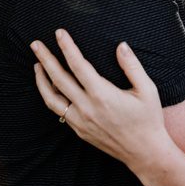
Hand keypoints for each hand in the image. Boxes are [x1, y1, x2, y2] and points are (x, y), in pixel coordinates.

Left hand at [32, 29, 176, 168]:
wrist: (144, 152)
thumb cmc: (148, 120)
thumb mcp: (147, 89)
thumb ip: (132, 66)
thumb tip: (121, 46)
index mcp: (102, 94)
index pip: (78, 65)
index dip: (67, 47)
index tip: (59, 33)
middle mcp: (86, 107)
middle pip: (58, 79)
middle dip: (45, 59)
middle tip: (36, 44)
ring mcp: (79, 120)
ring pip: (51, 97)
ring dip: (41, 80)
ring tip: (36, 65)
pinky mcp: (78, 130)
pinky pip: (58, 110)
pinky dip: (50, 96)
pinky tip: (50, 88)